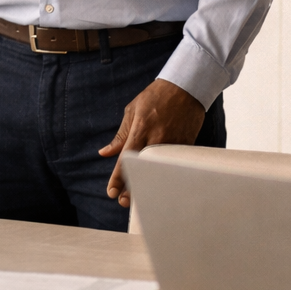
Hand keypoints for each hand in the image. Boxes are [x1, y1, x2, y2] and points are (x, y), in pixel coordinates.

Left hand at [97, 78, 205, 206]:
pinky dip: (166, 176)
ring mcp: (173, 144)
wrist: (185, 87)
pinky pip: (173, 165)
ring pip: (158, 171)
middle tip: (123, 202)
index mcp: (140, 129)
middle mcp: (156, 139)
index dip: (118, 178)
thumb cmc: (155, 97)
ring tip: (139, 199)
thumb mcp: (132, 111)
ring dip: (149, 185)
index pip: (126, 159)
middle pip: (143, 170)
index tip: (111, 192)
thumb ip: (120, 135)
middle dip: (132, 188)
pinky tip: (161, 187)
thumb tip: (105, 153)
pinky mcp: (185, 146)